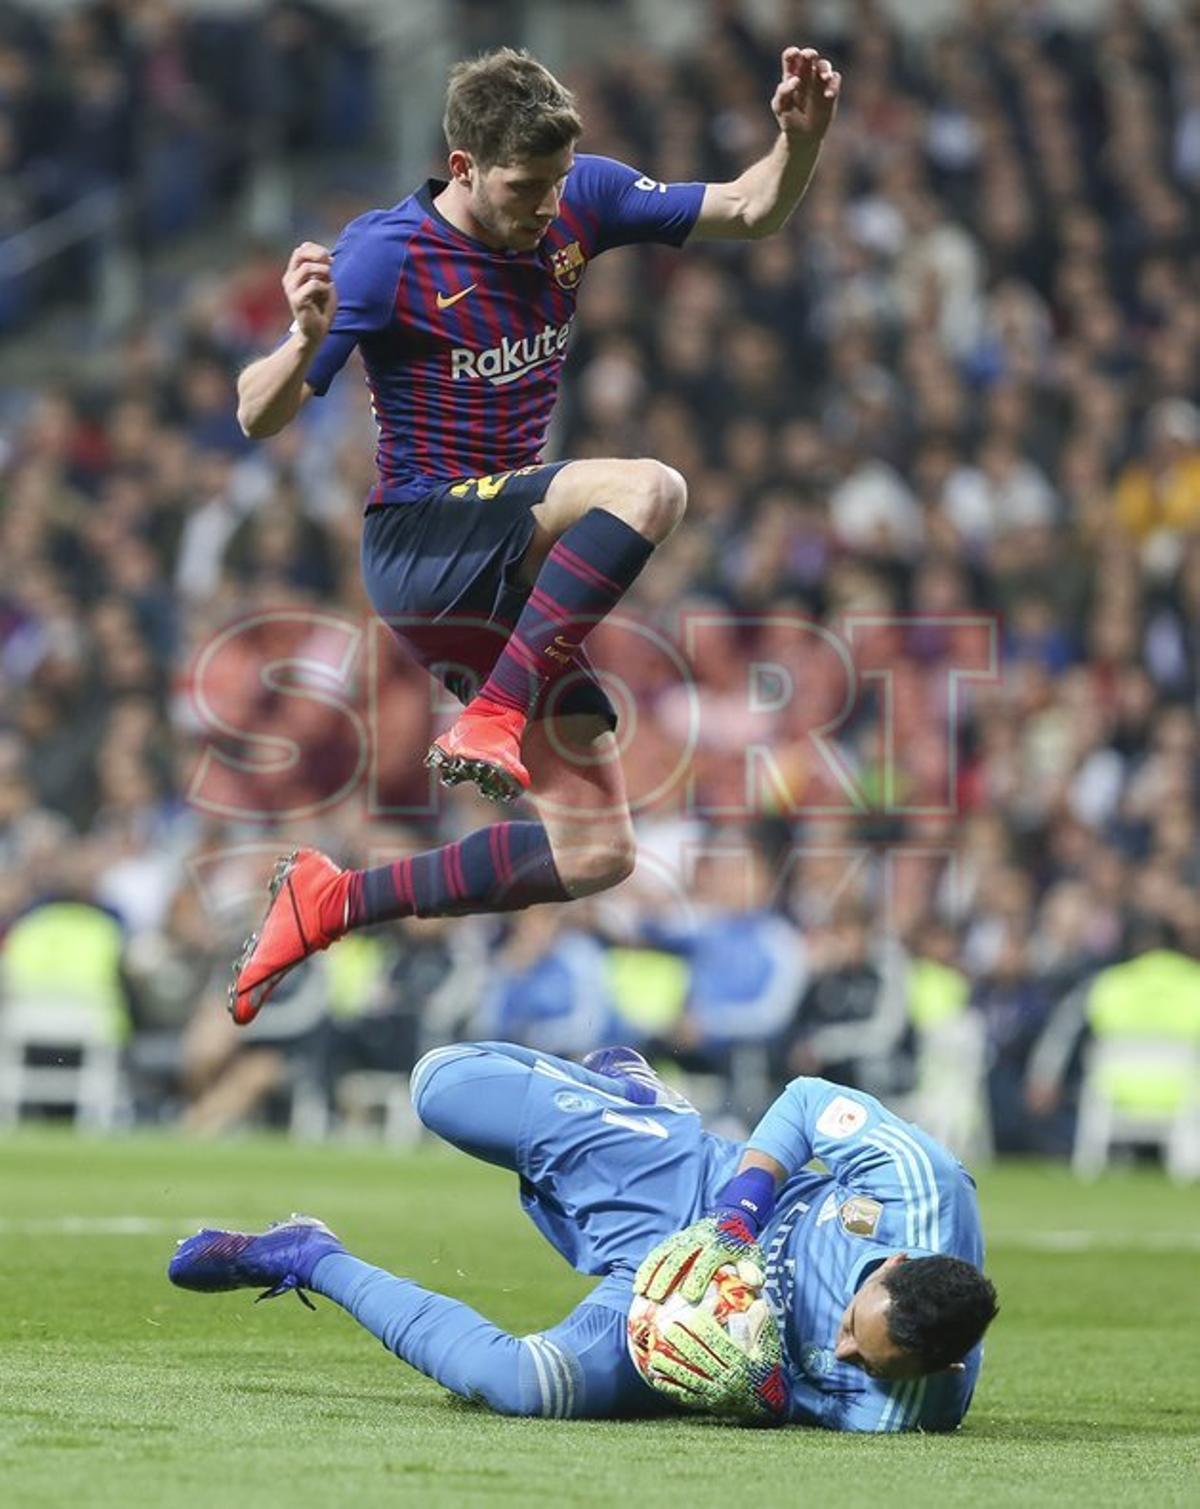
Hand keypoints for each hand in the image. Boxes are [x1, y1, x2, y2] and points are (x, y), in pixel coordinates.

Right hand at [283, 242, 336, 346]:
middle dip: (318, 255)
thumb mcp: (325, 284)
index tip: (330, 260)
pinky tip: (326, 294)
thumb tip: (327, 257)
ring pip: (306, 267)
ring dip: (323, 271)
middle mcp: (290, 279)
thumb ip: (324, 270)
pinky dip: (324, 287)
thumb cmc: (322, 309)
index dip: (316, 249)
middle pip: (300, 253)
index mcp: (294, 273)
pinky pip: (313, 284)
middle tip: (330, 265)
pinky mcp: (297, 300)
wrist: (316, 332)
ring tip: (329, 281)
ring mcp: (291, 289)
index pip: (301, 250)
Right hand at [635, 1215, 763, 1305]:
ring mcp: (684, 1238)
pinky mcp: (675, 1240)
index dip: (698, 1277)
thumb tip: (755, 1282)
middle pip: (679, 1257)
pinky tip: (638, 1284)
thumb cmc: (742, 1246)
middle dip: (667, 1277)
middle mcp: (698, 1239)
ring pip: (664, 1254)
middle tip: (656, 1298)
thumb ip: (752, 1268)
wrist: (731, 1218)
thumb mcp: (752, 1254)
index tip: (690, 1297)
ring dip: (651, 1272)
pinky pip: (658, 1252)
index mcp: (718, 1244)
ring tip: (641, 1292)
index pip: (706, 1260)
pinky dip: (647, 1267)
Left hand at [644, 1306, 787, 1422]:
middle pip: (701, 1361)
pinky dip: (671, 1389)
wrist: (766, 1407)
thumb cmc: (765, 1370)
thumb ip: (762, 1326)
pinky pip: (687, 1397)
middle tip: (666, 1329)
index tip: (691, 1316)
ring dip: (671, 1368)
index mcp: (741, 1365)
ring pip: (690, 1380)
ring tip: (654, 1355)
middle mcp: (727, 1381)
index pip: (720, 1345)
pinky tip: (655, 1379)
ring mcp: (716, 1395)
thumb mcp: (769, 1349)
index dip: (705, 1331)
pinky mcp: (708, 1405)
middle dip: (683, 1345)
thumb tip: (758, 1303)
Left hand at [771, 46, 840, 139]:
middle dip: (809, 53)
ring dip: (825, 68)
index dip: (792, 53)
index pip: (790, 58)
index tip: (794, 54)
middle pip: (808, 56)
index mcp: (790, 76)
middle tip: (810, 56)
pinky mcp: (831, 90)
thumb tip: (795, 80)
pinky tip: (828, 95)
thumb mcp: (780, 108)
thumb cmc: (789, 120)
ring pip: (824, 65)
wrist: (803, 136)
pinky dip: (833, 85)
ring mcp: (819, 81)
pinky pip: (835, 80)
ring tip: (825, 77)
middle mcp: (806, 75)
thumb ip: (783, 93)